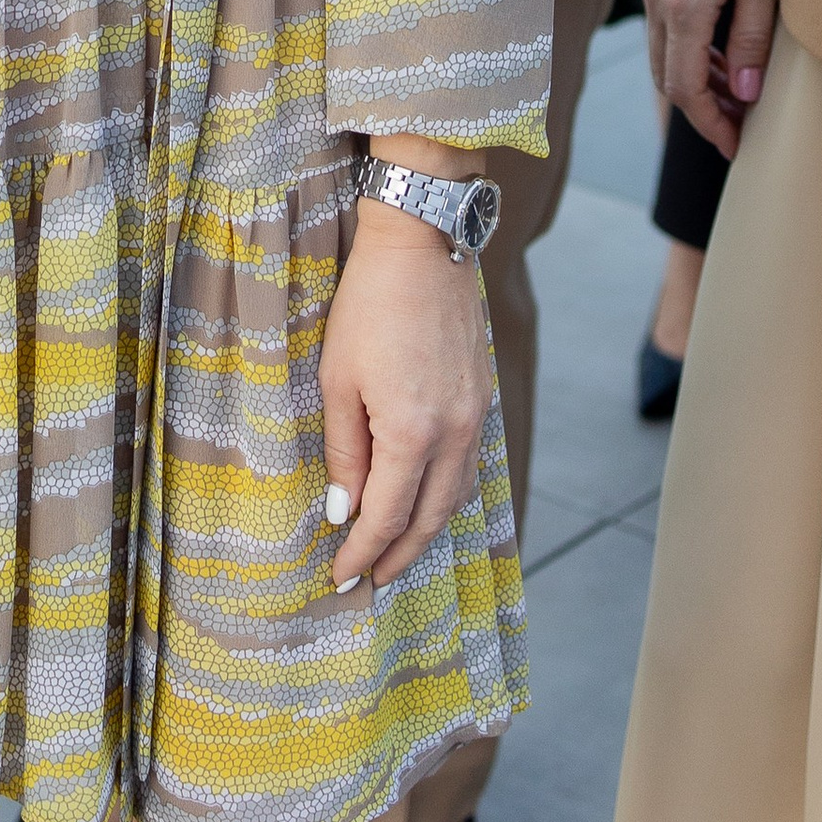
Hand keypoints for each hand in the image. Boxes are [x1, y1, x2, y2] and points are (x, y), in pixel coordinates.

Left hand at [319, 191, 496, 590]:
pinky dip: (445, 494)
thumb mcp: (338, 379)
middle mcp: (455, 433)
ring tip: (395, 549)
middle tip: (369, 578)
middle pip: (430, 519)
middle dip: (398, 556)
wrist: (423, 243)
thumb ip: (344, 452)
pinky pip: (468, 464)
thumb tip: (344, 510)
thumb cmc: (369, 305)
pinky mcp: (483, 397)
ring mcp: (476, 416)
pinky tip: (424, 497)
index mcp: (413, 433)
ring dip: (425, 530)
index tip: (341, 576)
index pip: (388, 517)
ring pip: (456, 496)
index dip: (363, 551)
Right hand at [642, 0, 790, 159]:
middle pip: (668, 78)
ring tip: (740, 90)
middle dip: (703, 109)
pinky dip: (690, 51)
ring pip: (664, 55)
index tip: (735, 144)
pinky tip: (723, 51)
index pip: (686, 87)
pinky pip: (665, 28)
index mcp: (684, 3)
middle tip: (742, 124)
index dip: (711, 124)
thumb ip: (752, 36)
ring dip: (697, 80)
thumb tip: (747, 89)